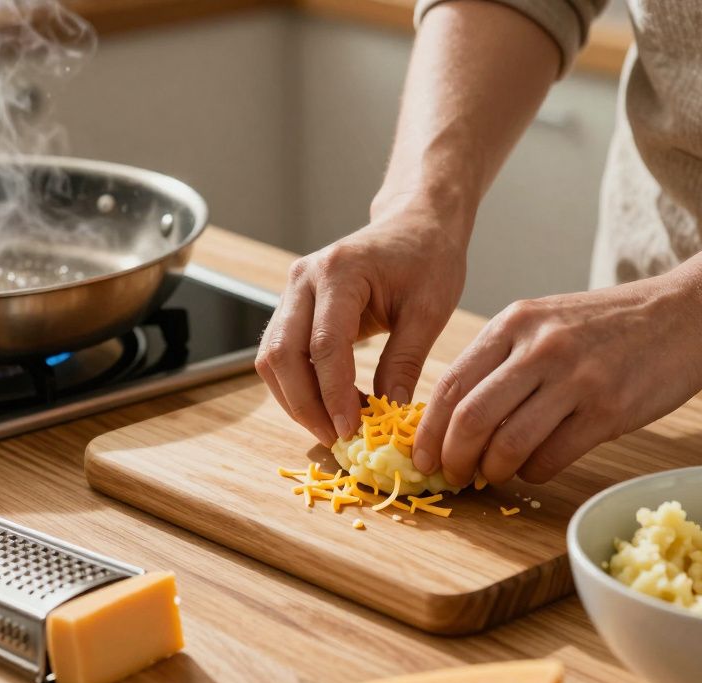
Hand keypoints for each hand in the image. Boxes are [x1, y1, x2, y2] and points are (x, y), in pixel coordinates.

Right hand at [255, 200, 467, 445]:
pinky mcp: (294, 306)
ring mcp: (293, 291)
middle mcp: (304, 279)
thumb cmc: (428, 258)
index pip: (324, 345)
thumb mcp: (429, 310)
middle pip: (283, 354)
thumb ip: (406, 361)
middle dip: (305, 404)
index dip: (333, 394)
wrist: (415, 225)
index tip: (351, 430)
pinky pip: (282, 354)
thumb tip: (391, 411)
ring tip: (333, 428)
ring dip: (296, 399)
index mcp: (339, 272)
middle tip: (337, 438)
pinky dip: (298, 385)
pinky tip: (329, 406)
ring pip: (272, 358)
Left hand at [411, 275, 701, 484]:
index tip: (423, 458)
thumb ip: (503, 359)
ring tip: (493, 476)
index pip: (451, 384)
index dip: (428, 431)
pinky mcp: (608, 409)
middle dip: (453, 458)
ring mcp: (575, 379)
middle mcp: (539, 348)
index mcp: (514, 323)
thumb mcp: (546, 321)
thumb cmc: (611, 325)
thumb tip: (456, 418)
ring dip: (493, 471)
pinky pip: (551, 457)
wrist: (687, 313)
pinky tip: (536, 468)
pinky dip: (534, 473)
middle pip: (470, 418)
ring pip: (507, 444)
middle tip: (454, 476)